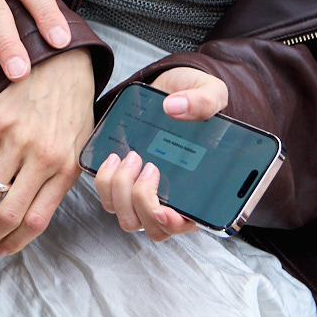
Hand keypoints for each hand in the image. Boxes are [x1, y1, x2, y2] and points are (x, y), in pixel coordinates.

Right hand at [0, 47, 93, 253]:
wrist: (62, 63)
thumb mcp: (80, 147)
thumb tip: (37, 212)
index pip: (36, 220)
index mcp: (65, 169)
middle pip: (8, 213)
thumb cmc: (73, 106)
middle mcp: (41, 158)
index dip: (16, 242)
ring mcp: (17, 140)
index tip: (2, 250)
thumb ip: (62, 179)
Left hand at [90, 64, 226, 243]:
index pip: (190, 223)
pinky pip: (110, 200)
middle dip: (143, 201)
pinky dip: (106, 183)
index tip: (164, 210)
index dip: (175, 224)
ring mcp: (149, 194)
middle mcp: (175, 199)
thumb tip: (175, 108)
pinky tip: (113, 158)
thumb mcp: (210, 92)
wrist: (169, 90)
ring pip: (129, 218)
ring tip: (129, 158)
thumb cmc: (194, 97)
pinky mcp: (126, 184)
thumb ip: (204, 101)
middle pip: (154, 227)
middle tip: (147, 165)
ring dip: (122, 192)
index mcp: (204, 189)